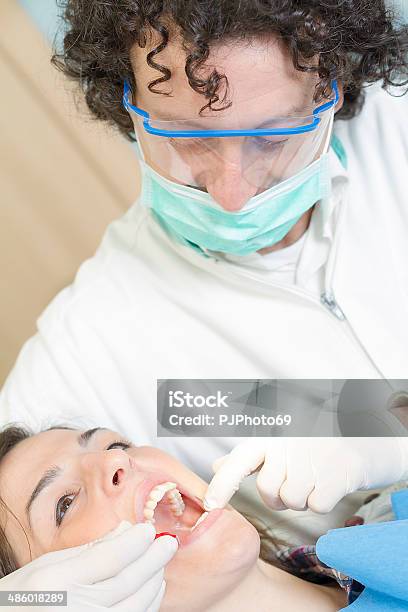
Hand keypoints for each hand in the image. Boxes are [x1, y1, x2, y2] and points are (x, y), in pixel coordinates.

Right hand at [0, 521, 177, 610]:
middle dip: (152, 559)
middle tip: (168, 543)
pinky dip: (147, 604)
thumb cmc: (23, 597)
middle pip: (127, 582)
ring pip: (134, 605)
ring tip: (161, 562)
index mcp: (56, 583)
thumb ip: (88, 549)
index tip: (148, 529)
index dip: (134, 542)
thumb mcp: (47, 566)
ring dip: (153, 581)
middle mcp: (73, 608)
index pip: (109, 559)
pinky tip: (153, 588)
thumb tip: (126, 531)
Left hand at [203, 437, 407, 513]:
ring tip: (313, 478)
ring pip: (292, 501)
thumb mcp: (276, 444)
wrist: (360, 437)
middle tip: (294, 480)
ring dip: (302, 498)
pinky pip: (317, 505)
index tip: (210, 505)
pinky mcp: (337, 473)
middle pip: (268, 491)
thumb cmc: (310, 444)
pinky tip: (328, 483)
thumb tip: (215, 466)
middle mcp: (287, 445)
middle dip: (279, 496)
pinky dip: (322, 500)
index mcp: (269, 437)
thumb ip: (247, 457)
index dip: (223, 483)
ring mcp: (313, 458)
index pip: (239, 460)